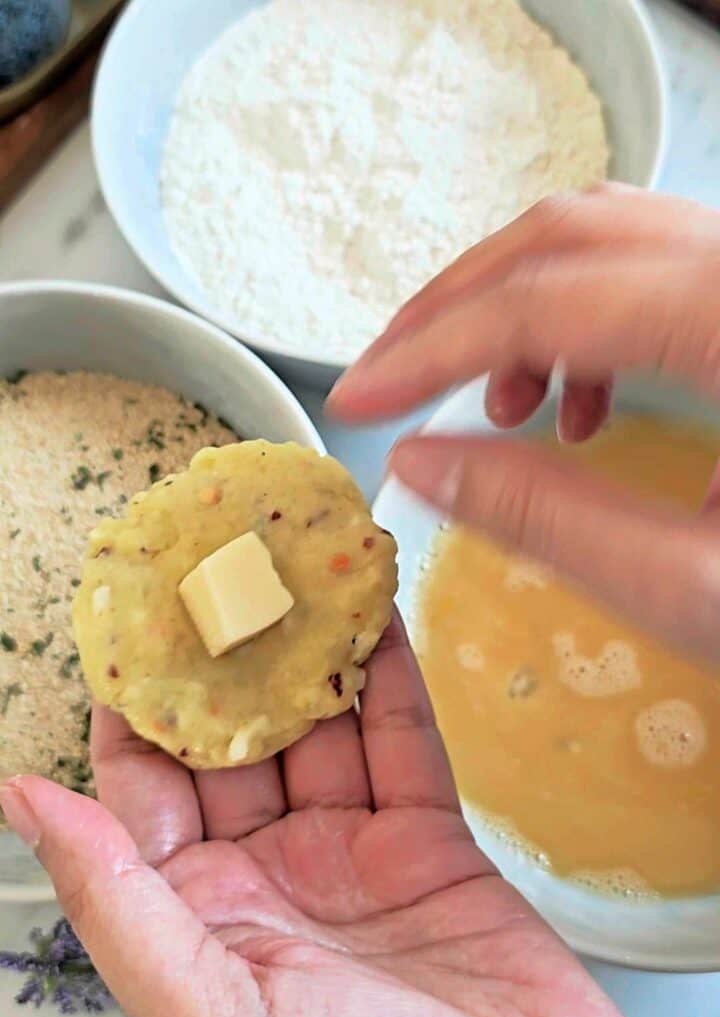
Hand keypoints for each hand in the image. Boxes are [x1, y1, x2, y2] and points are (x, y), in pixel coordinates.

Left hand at [0, 615, 648, 1016]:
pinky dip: (389, 681)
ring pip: (321, 733)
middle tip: (221, 576)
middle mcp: (270, 880)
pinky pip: (403, 745)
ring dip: (309, 657)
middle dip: (227, 661)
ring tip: (297, 577)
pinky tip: (374, 623)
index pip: (143, 788)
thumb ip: (117, 899)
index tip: (127, 624)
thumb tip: (24, 802)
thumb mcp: (210, 1010)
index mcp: (200, 919)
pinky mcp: (432, 849)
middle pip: (236, 744)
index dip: (132, 705)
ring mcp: (353, 861)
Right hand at [328, 184, 719, 662]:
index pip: (545, 301)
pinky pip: (654, 266)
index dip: (432, 348)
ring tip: (497, 408)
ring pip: (608, 237)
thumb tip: (421, 463)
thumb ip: (545, 520)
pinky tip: (579, 406)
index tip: (357, 398)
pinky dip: (585, 321)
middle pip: (568, 235)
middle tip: (391, 377)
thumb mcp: (694, 588)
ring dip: (519, 307)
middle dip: (458, 307)